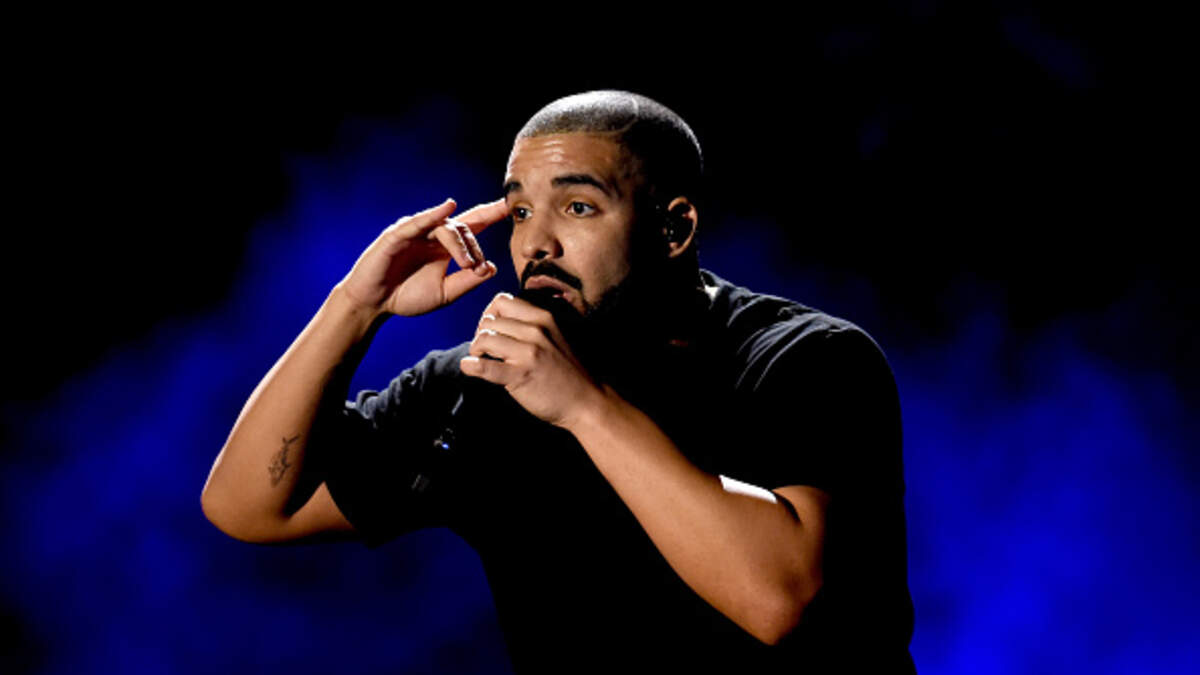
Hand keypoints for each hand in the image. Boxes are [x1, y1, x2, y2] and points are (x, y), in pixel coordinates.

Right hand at [338, 198, 508, 316]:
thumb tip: (491, 267)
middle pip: (464, 228)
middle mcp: (432, 234)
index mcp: (446, 246)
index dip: (491, 214)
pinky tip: (448, 208)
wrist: (374, 304)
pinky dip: (433, 214)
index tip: (511, 206)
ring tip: (466, 265)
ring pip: (447, 228)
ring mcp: (415, 232)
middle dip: (475, 247)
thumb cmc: (407, 296)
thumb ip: (468, 281)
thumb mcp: (445, 293)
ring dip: (461, 245)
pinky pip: (419, 222)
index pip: (473, 226)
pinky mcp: (398, 235)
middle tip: (476, 268)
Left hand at [460, 293, 604, 427]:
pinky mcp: (520, 375)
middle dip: (480, 333)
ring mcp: (528, 352)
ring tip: (481, 359)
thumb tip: (497, 319)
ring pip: (484, 338)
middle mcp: (536, 330)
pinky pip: (484, 366)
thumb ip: (531, 325)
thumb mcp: (554, 336)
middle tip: (484, 348)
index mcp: (543, 317)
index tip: (491, 329)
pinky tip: (470, 368)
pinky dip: (471, 366)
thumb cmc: (567, 371)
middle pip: (489, 320)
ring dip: (476, 349)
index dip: (490, 314)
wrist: (585, 401)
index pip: (502, 301)